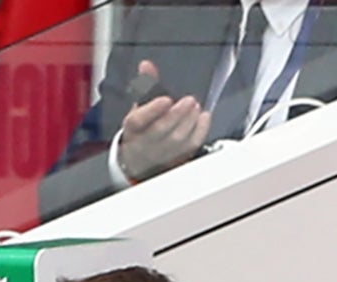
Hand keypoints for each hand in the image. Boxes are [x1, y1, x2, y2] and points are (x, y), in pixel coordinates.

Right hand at [118, 61, 209, 181]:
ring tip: (196, 107)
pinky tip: (204, 117)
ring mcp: (162, 153)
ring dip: (190, 121)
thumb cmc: (141, 130)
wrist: (140, 161)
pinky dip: (200, 131)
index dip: (152, 110)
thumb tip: (146, 65)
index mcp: (133, 128)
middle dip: (177, 114)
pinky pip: (191, 147)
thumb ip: (145, 84)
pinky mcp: (177, 158)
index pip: (138, 120)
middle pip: (161, 130)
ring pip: (177, 140)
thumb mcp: (138, 107)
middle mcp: (146, 143)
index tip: (166, 99)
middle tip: (189, 100)